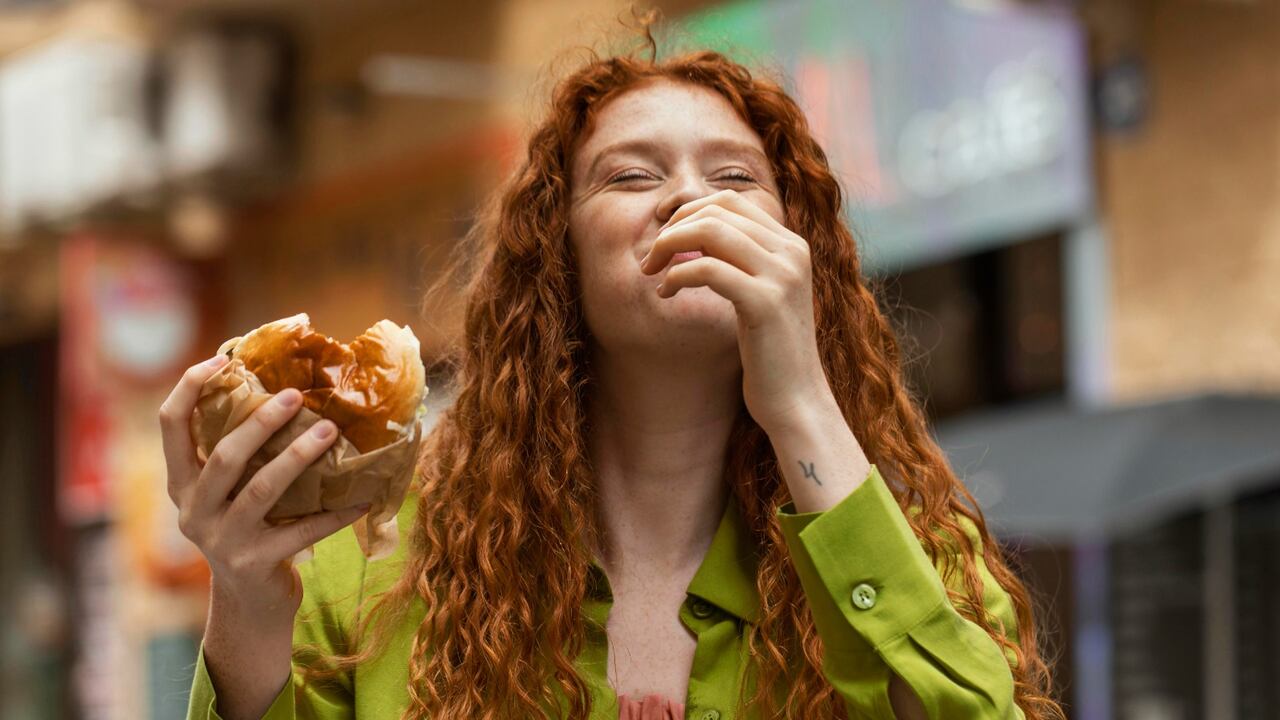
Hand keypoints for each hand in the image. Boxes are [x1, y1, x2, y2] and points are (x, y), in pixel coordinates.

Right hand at [159, 355, 370, 617]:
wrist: (250, 604)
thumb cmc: (249, 530)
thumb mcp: (230, 494)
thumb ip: (240, 455)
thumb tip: (282, 392)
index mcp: (181, 484)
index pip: (170, 426)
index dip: (191, 387)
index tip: (224, 358)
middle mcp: (193, 511)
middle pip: (223, 456)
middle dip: (260, 423)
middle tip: (296, 396)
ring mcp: (222, 540)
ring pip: (261, 489)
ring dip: (299, 456)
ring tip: (329, 431)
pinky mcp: (255, 563)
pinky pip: (302, 530)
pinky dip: (335, 513)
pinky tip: (362, 497)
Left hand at [639, 189, 833, 432]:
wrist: (797, 400)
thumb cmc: (770, 353)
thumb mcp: (761, 296)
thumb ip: (741, 262)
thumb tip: (692, 234)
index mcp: (792, 246)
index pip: (731, 201)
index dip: (689, 212)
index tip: (666, 239)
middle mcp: (792, 252)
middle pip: (717, 210)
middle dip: (674, 229)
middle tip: (652, 260)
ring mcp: (782, 275)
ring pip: (711, 231)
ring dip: (670, 246)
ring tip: (653, 272)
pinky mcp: (765, 303)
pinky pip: (708, 269)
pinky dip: (677, 275)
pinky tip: (667, 293)